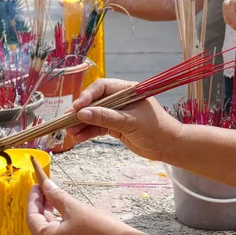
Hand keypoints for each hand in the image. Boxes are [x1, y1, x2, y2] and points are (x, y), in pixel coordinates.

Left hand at [27, 179, 134, 234]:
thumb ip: (57, 197)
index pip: (32, 218)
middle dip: (44, 214)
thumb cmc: (97, 227)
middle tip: (48, 196)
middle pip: (41, 233)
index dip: (34, 200)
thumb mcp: (74, 208)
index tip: (36, 187)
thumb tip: (46, 185)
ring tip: (57, 219)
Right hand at [66, 79, 182, 161]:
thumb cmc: (156, 130)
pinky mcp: (116, 126)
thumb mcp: (129, 122)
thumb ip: (105, 117)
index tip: (76, 107)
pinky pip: (99, 127)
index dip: (87, 96)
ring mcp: (118, 113)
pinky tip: (79, 137)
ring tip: (69, 132)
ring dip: (82, 123)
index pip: (102, 88)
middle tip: (66, 120)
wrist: (170, 147)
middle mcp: (121, 99)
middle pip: (95, 102)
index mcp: (127, 90)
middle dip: (80, 112)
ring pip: (95, 115)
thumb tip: (82, 113)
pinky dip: (89, 132)